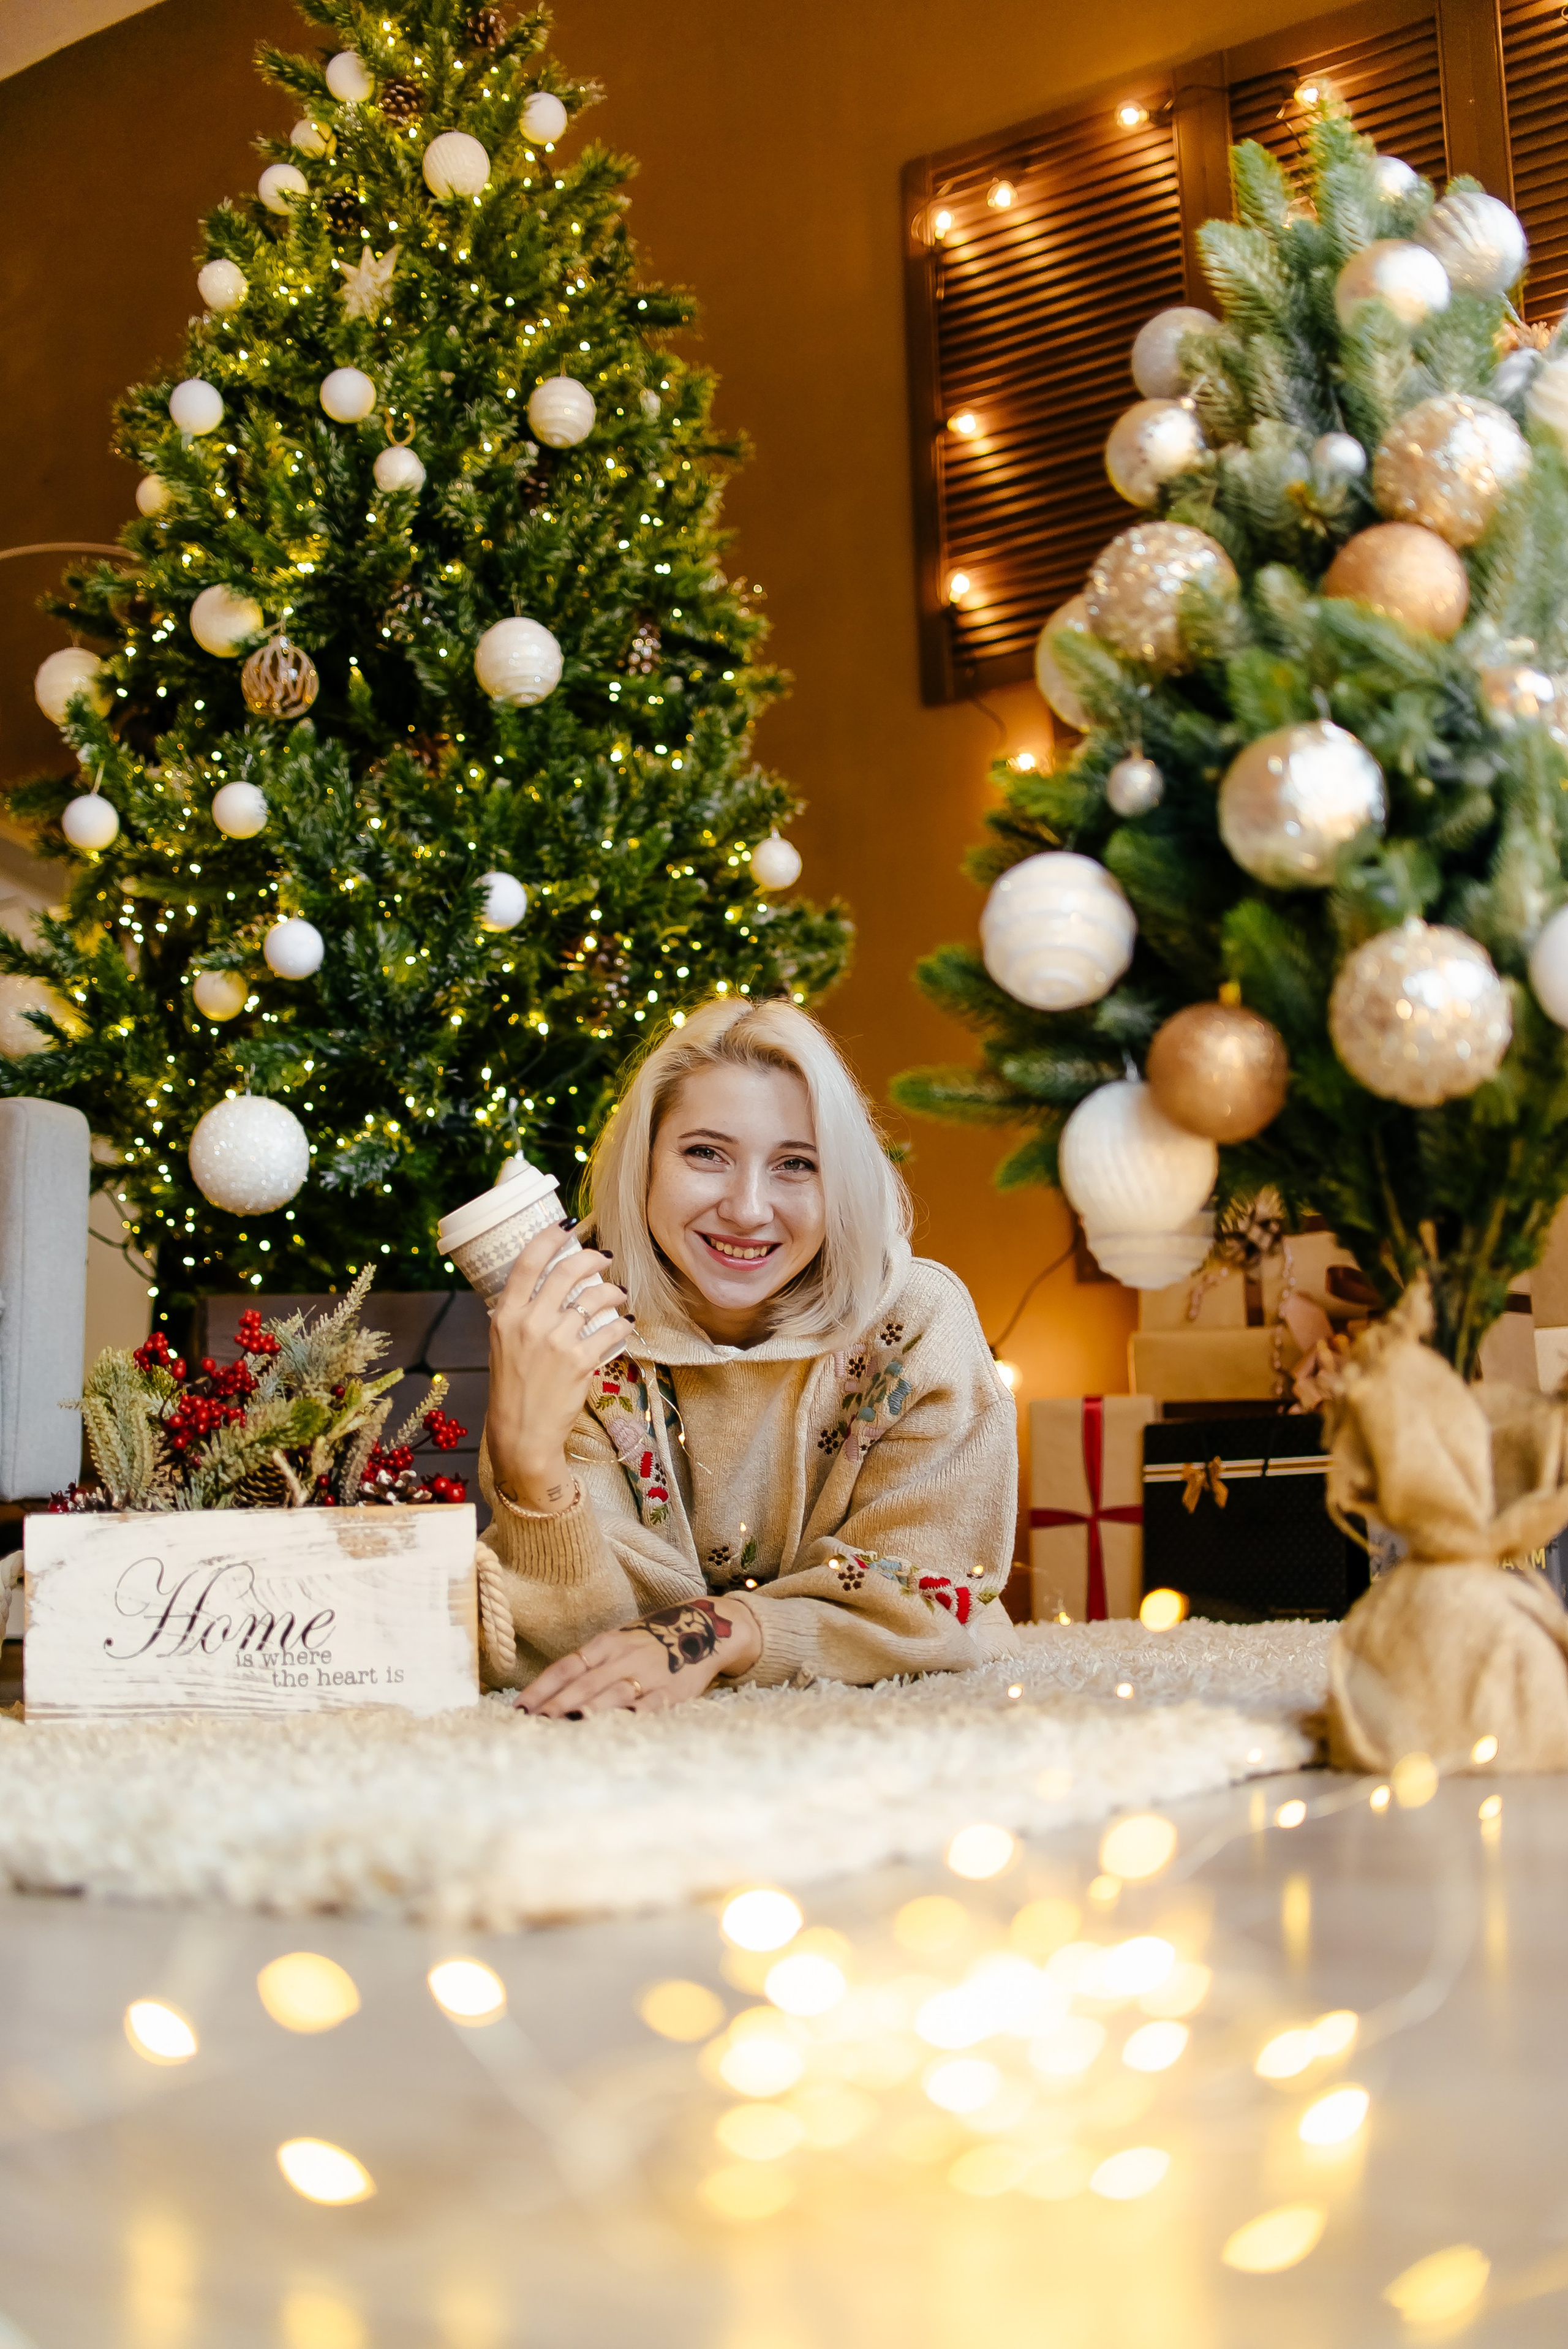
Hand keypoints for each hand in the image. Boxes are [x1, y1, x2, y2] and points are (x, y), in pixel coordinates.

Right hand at [486, 1223, 633, 1511]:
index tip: (566, 1226)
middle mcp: (528, 1323)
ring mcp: (555, 1342)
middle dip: (591, 1257)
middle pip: (566, 1272)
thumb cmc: (512, 1389)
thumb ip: (521, 1315)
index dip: (549, 1237)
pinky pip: (610, 1330)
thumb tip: (546, 1288)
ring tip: (619, 1293)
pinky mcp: (579, 1361)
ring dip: (612, 1291)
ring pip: (593, 1298)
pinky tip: (626, 1323)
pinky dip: (622, 1323)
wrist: (520, 1434)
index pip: (527, 1262)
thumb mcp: (503, 1345)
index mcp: (505, 1315)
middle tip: (604, 1256)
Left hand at [516, 1596, 761, 1716]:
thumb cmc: (649, 1642)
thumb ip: (589, 1665)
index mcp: (606, 1644)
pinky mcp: (672, 1691)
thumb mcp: (617, 1644)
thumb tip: (548, 1694)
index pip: (566, 1666)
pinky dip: (632, 1715)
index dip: (542, 1687)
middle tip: (534, 1722)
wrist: (703, 1627)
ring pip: (613, 1692)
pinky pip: (649, 1705)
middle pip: (585, 1682)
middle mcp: (624, 1656)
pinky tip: (617, 1726)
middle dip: (558, 1703)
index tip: (519, 1708)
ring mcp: (648, 1673)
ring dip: (590, 1708)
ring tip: (569, 1722)